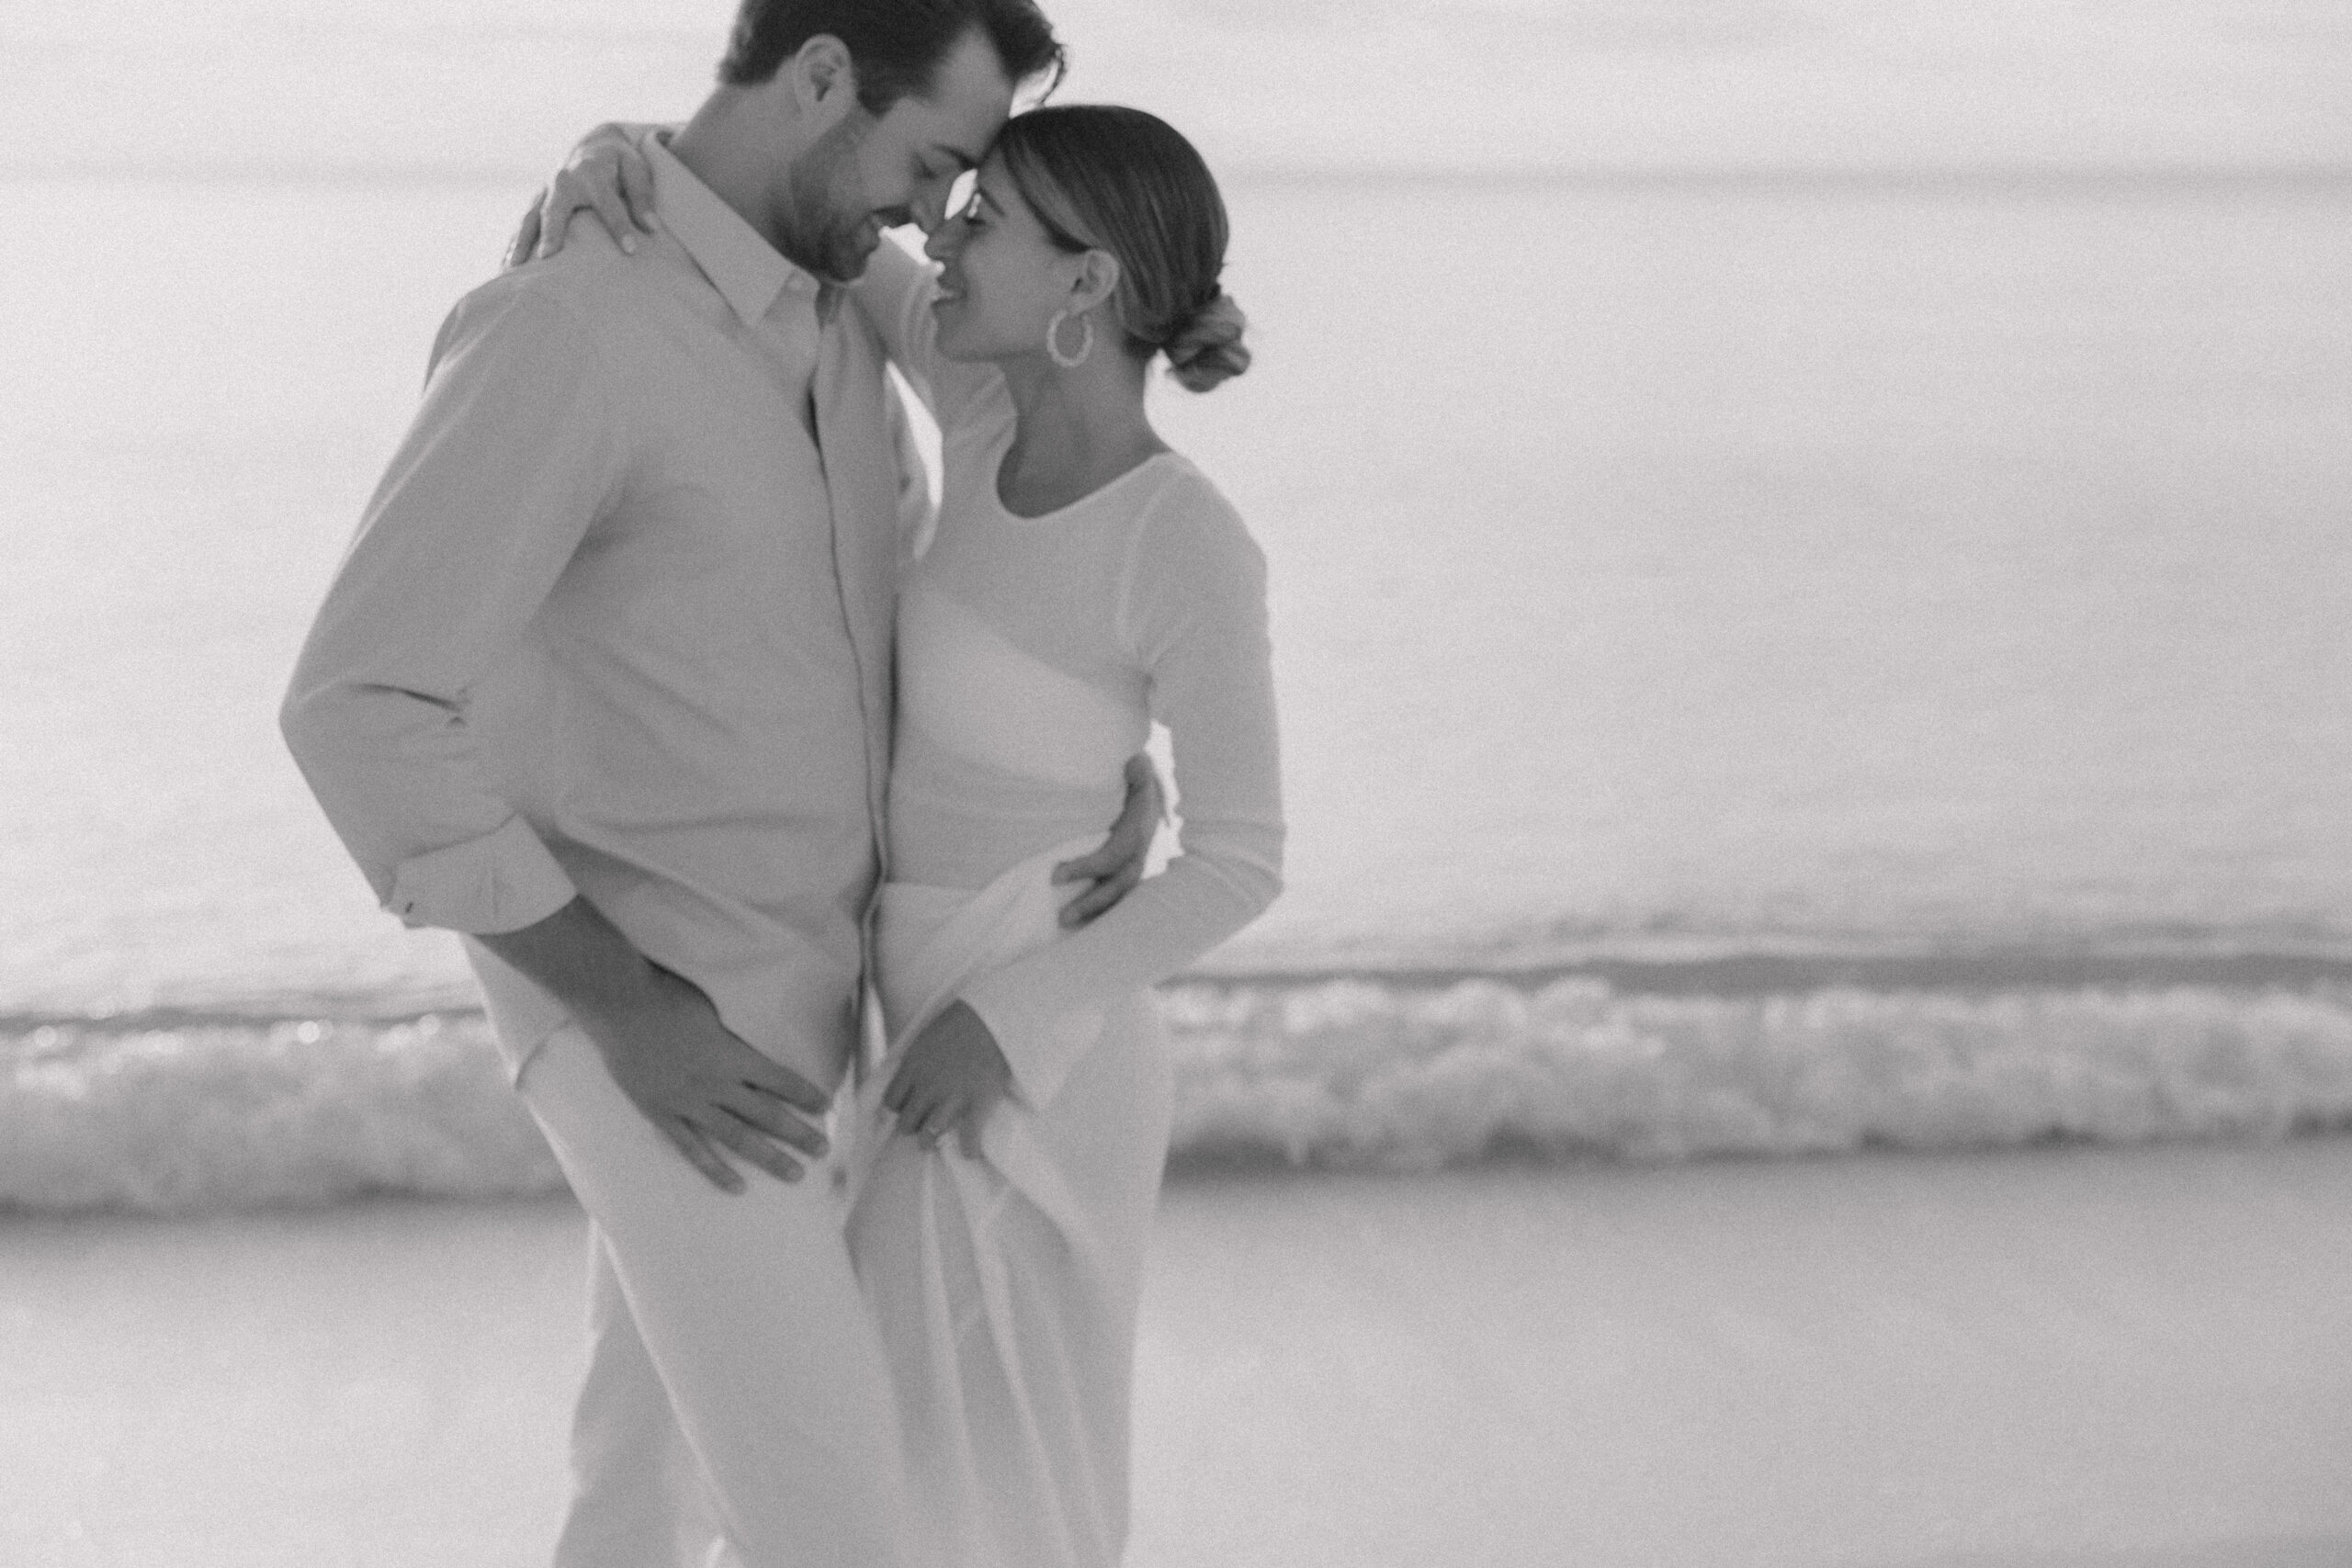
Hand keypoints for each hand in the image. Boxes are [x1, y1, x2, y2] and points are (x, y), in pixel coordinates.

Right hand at [502, 122, 659, 268]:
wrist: (594, 145)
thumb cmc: (620, 162)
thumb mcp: (636, 169)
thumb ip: (642, 196)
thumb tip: (652, 227)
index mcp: (590, 172)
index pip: (607, 203)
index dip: (619, 226)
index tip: (630, 250)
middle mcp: (562, 181)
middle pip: (554, 209)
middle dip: (550, 233)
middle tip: (547, 258)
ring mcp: (546, 192)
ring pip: (530, 218)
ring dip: (521, 243)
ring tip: (513, 270)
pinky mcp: (538, 202)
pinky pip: (523, 224)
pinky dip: (514, 244)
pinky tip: (506, 267)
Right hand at [582, 963, 832, 1192]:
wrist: (620, 1006)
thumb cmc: (668, 996)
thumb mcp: (714, 1008)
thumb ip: (733, 1034)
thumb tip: (754, 1040)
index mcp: (733, 1055)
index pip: (780, 1080)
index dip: (805, 1095)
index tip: (827, 1108)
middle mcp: (717, 1084)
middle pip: (767, 1114)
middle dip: (799, 1133)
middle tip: (824, 1150)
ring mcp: (689, 1103)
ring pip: (737, 1137)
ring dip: (769, 1157)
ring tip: (796, 1175)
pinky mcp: (663, 1115)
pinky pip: (692, 1148)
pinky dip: (715, 1170)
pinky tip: (737, 1187)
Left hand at [881, 1001, 1011, 1160]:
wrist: (992, 1018)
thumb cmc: (960, 1022)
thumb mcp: (925, 1037)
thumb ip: (915, 1060)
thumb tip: (911, 1075)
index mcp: (912, 1068)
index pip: (891, 1101)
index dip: (899, 1107)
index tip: (907, 1106)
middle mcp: (926, 1087)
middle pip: (907, 1122)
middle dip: (912, 1127)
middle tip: (921, 1125)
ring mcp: (951, 1098)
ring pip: (929, 1135)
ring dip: (930, 1141)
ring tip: (935, 1142)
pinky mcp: (977, 1103)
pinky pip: (969, 1138)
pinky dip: (969, 1149)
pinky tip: (970, 1152)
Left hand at [1054, 752, 1164, 927]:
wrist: (1150, 774)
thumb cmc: (1132, 768)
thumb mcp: (1135, 763)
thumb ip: (1134, 766)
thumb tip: (1135, 761)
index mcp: (1140, 823)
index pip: (1115, 854)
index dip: (1088, 867)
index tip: (1054, 875)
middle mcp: (1143, 845)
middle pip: (1121, 882)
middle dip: (1093, 901)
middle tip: (1062, 917)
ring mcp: (1139, 856)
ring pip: (1123, 891)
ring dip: (1098, 909)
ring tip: (1065, 923)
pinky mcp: (1131, 863)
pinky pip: (1120, 889)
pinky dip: (1103, 907)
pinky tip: (1082, 921)